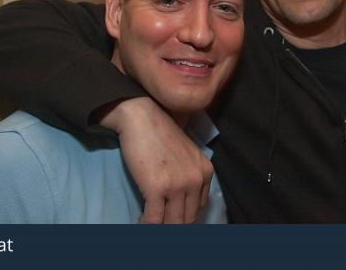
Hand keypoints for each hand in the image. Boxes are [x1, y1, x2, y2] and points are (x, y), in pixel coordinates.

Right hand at [98, 97, 213, 222]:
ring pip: (172, 223)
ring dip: (160, 229)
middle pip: (187, 219)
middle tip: (159, 227)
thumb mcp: (185, 154)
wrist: (141, 117)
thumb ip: (189, 176)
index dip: (183, 218)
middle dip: (173, 226)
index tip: (171, 220)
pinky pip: (154, 220)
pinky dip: (147, 226)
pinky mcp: (158, 188)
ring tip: (149, 227)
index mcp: (206, 172)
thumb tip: (181, 205)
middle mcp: (196, 180)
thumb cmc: (159, 134)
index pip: (198, 208)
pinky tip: (140, 222)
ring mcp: (178, 185)